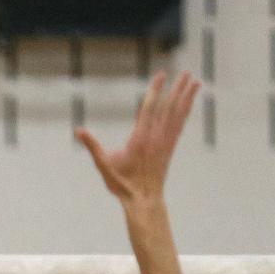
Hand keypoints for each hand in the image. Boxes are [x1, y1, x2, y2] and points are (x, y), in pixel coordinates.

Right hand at [76, 71, 199, 202]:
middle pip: (169, 108)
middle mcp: (156, 138)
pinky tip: (190, 103)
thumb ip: (92, 146)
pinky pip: (180, 125)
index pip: (149, 108)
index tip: (162, 75)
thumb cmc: (122, 185)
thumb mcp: (104, 165)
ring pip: (178, 115)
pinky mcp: (169, 148)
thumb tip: (78, 131)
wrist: (143, 201)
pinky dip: (186, 111)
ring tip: (196, 82)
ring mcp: (165, 143)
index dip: (155, 90)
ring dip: (187, 97)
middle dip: (178, 89)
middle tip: (187, 73)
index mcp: (140, 139)